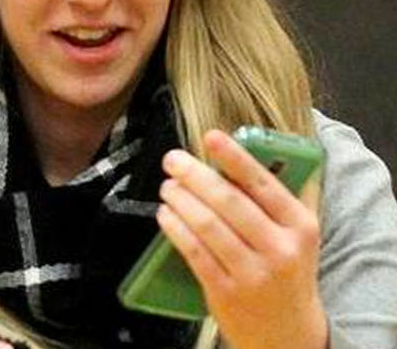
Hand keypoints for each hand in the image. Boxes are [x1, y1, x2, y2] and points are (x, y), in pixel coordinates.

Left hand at [156, 130, 327, 348]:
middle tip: (173, 160)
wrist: (290, 334)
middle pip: (229, 202)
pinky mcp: (226, 292)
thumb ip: (276, 196)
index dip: (235, 158)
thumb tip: (240, 149)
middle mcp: (280, 249)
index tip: (210, 136)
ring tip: (167, 186)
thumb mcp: (297, 234)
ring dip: (180, 199)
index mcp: (300, 226)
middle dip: (195, 175)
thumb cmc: (287, 269)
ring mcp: (252, 273)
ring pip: (207, 225)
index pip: (264, 184)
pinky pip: (194, 251)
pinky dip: (175, 227)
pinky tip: (165, 213)